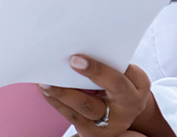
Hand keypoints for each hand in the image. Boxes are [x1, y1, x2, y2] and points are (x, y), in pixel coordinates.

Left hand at [37, 55, 172, 136]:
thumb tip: (84, 48)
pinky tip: (46, 92)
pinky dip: (57, 103)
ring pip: (77, 112)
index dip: (96, 71)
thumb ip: (114, 63)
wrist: (127, 109)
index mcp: (134, 94)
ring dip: (57, 97)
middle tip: (48, 79)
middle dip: (67, 92)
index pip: (116, 83)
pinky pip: (71, 117)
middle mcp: (122, 114)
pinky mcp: (91, 132)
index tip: (75, 60)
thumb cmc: (124, 82)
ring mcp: (106, 126)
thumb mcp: (130, 73)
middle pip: (90, 105)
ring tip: (42, 84)